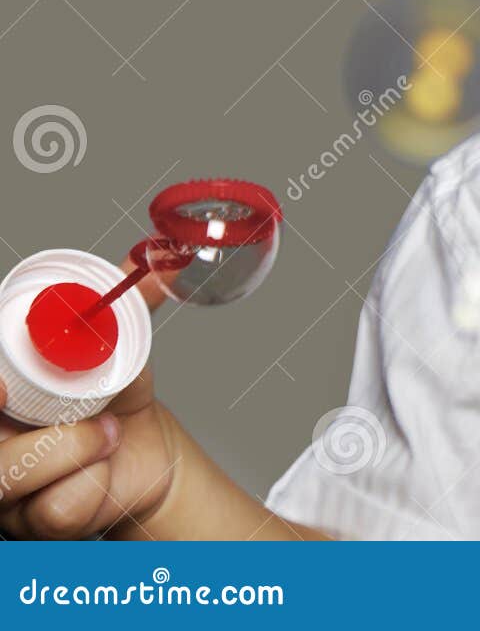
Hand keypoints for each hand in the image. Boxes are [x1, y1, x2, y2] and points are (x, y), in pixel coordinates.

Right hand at [0, 260, 176, 539]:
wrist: (148, 451)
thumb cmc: (115, 398)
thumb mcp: (119, 348)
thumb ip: (124, 308)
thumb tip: (153, 267)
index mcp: (1, 393)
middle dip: (1, 418)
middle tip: (31, 397)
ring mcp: (6, 487)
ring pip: (8, 475)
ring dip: (72, 445)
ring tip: (108, 431)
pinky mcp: (34, 523)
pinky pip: (55, 505)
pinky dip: (94, 479)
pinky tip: (106, 466)